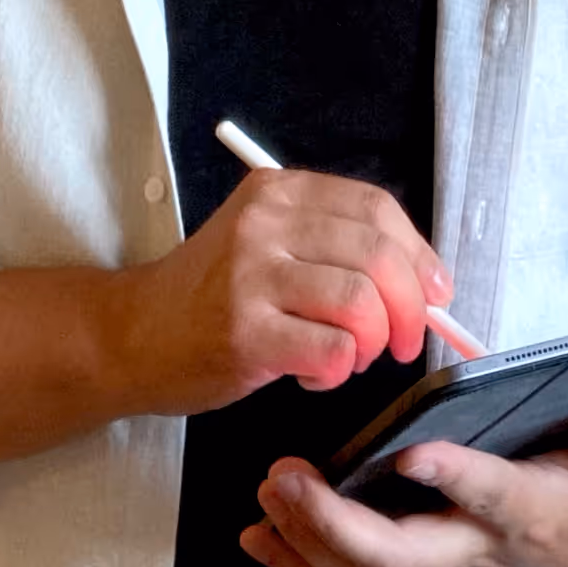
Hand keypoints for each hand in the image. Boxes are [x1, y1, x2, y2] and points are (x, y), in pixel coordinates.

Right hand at [117, 169, 452, 416]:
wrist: (132, 335)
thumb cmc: (210, 295)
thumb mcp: (266, 242)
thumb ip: (335, 247)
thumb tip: (424, 282)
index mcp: (279, 192)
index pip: (376, 208)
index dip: (419, 253)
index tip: (435, 291)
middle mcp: (265, 224)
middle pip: (378, 254)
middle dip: (412, 307)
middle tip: (408, 342)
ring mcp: (252, 277)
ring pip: (361, 304)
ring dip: (376, 343)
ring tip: (354, 357)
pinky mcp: (245, 334)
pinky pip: (332, 352)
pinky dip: (340, 372)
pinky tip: (314, 375)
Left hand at [243, 382, 567, 566]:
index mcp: (529, 511)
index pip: (487, 496)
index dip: (452, 478)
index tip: (409, 451)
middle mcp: (477, 545)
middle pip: (401, 555)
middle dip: (335, 524)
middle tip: (284, 477)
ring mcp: (445, 561)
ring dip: (306, 543)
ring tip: (264, 495)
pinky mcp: (424, 563)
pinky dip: (301, 562)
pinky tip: (260, 537)